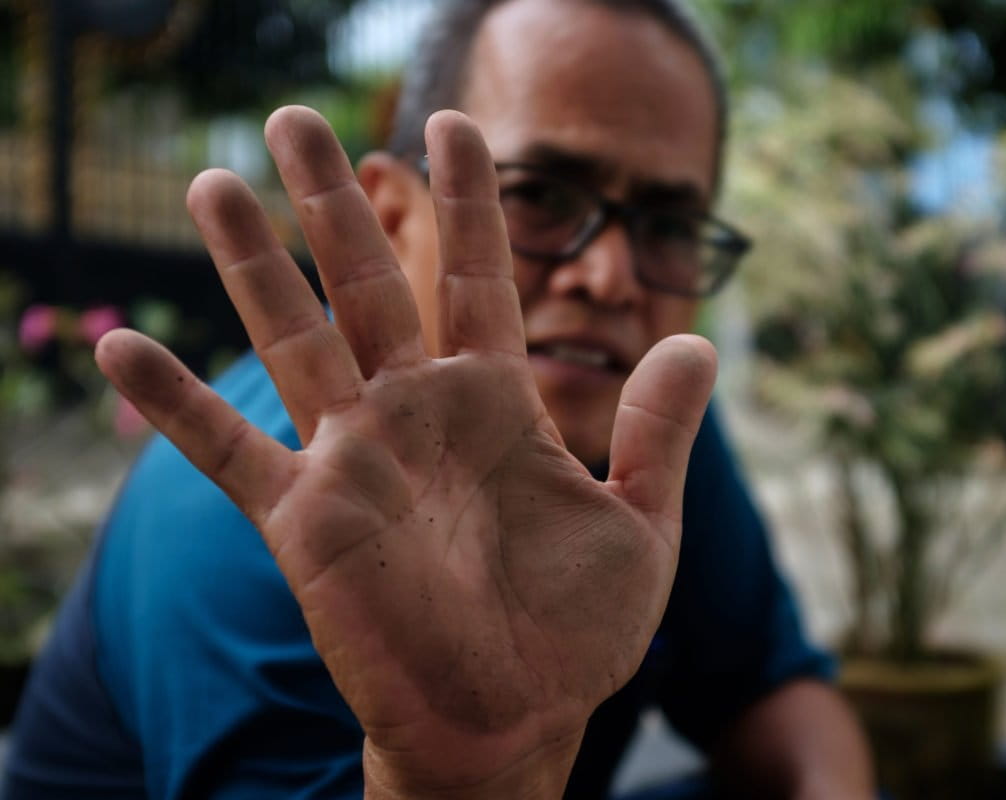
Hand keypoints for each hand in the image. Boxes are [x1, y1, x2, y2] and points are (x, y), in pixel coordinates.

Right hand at [95, 107, 715, 798]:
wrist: (515, 722)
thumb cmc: (579, 633)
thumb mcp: (641, 524)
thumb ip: (658, 431)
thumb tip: (700, 339)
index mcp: (497, 404)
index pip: (480, 277)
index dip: (471, 201)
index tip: (459, 124)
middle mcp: (419, 415)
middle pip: (371, 284)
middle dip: (334, 202)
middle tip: (296, 118)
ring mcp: (357, 461)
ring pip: (296, 341)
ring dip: (252, 264)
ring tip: (214, 183)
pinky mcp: (306, 521)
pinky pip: (228, 452)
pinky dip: (175, 404)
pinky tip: (118, 347)